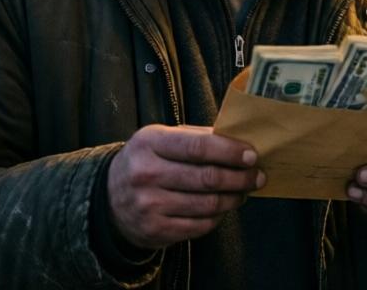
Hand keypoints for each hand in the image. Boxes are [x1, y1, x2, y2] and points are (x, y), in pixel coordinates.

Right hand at [107, 124, 264, 248]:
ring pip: (207, 204)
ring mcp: (149, 205)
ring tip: (244, 192)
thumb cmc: (147, 162)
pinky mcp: (155, 230)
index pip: (198, 147)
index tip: (252, 156)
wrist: (109, 198)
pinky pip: (199, 226)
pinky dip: (218, 217)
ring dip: (234, 198)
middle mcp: (146, 173)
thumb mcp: (161, 139)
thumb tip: (239, 140)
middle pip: (207, 178)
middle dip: (240, 178)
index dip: (230, 152)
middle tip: (257, 176)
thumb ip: (196, 137)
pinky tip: (223, 208)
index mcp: (150, 143)